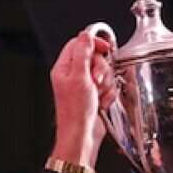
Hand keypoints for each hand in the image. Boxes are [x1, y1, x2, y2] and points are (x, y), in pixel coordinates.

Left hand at [48, 31, 113, 167]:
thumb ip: (83, 54)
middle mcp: (73, 76)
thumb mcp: (79, 77)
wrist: (82, 136)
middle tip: (96, 81)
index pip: (79, 44)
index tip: (104, 49)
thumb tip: (85, 36)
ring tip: (98, 94)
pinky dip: (108, 94)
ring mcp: (85, 86)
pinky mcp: (95, 96)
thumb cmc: (76, 113)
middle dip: (101, 69)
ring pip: (104, 72)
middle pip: (95, 57)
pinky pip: (108, 87)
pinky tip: (101, 103)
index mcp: (64, 68)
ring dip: (106, 84)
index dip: (93, 44)